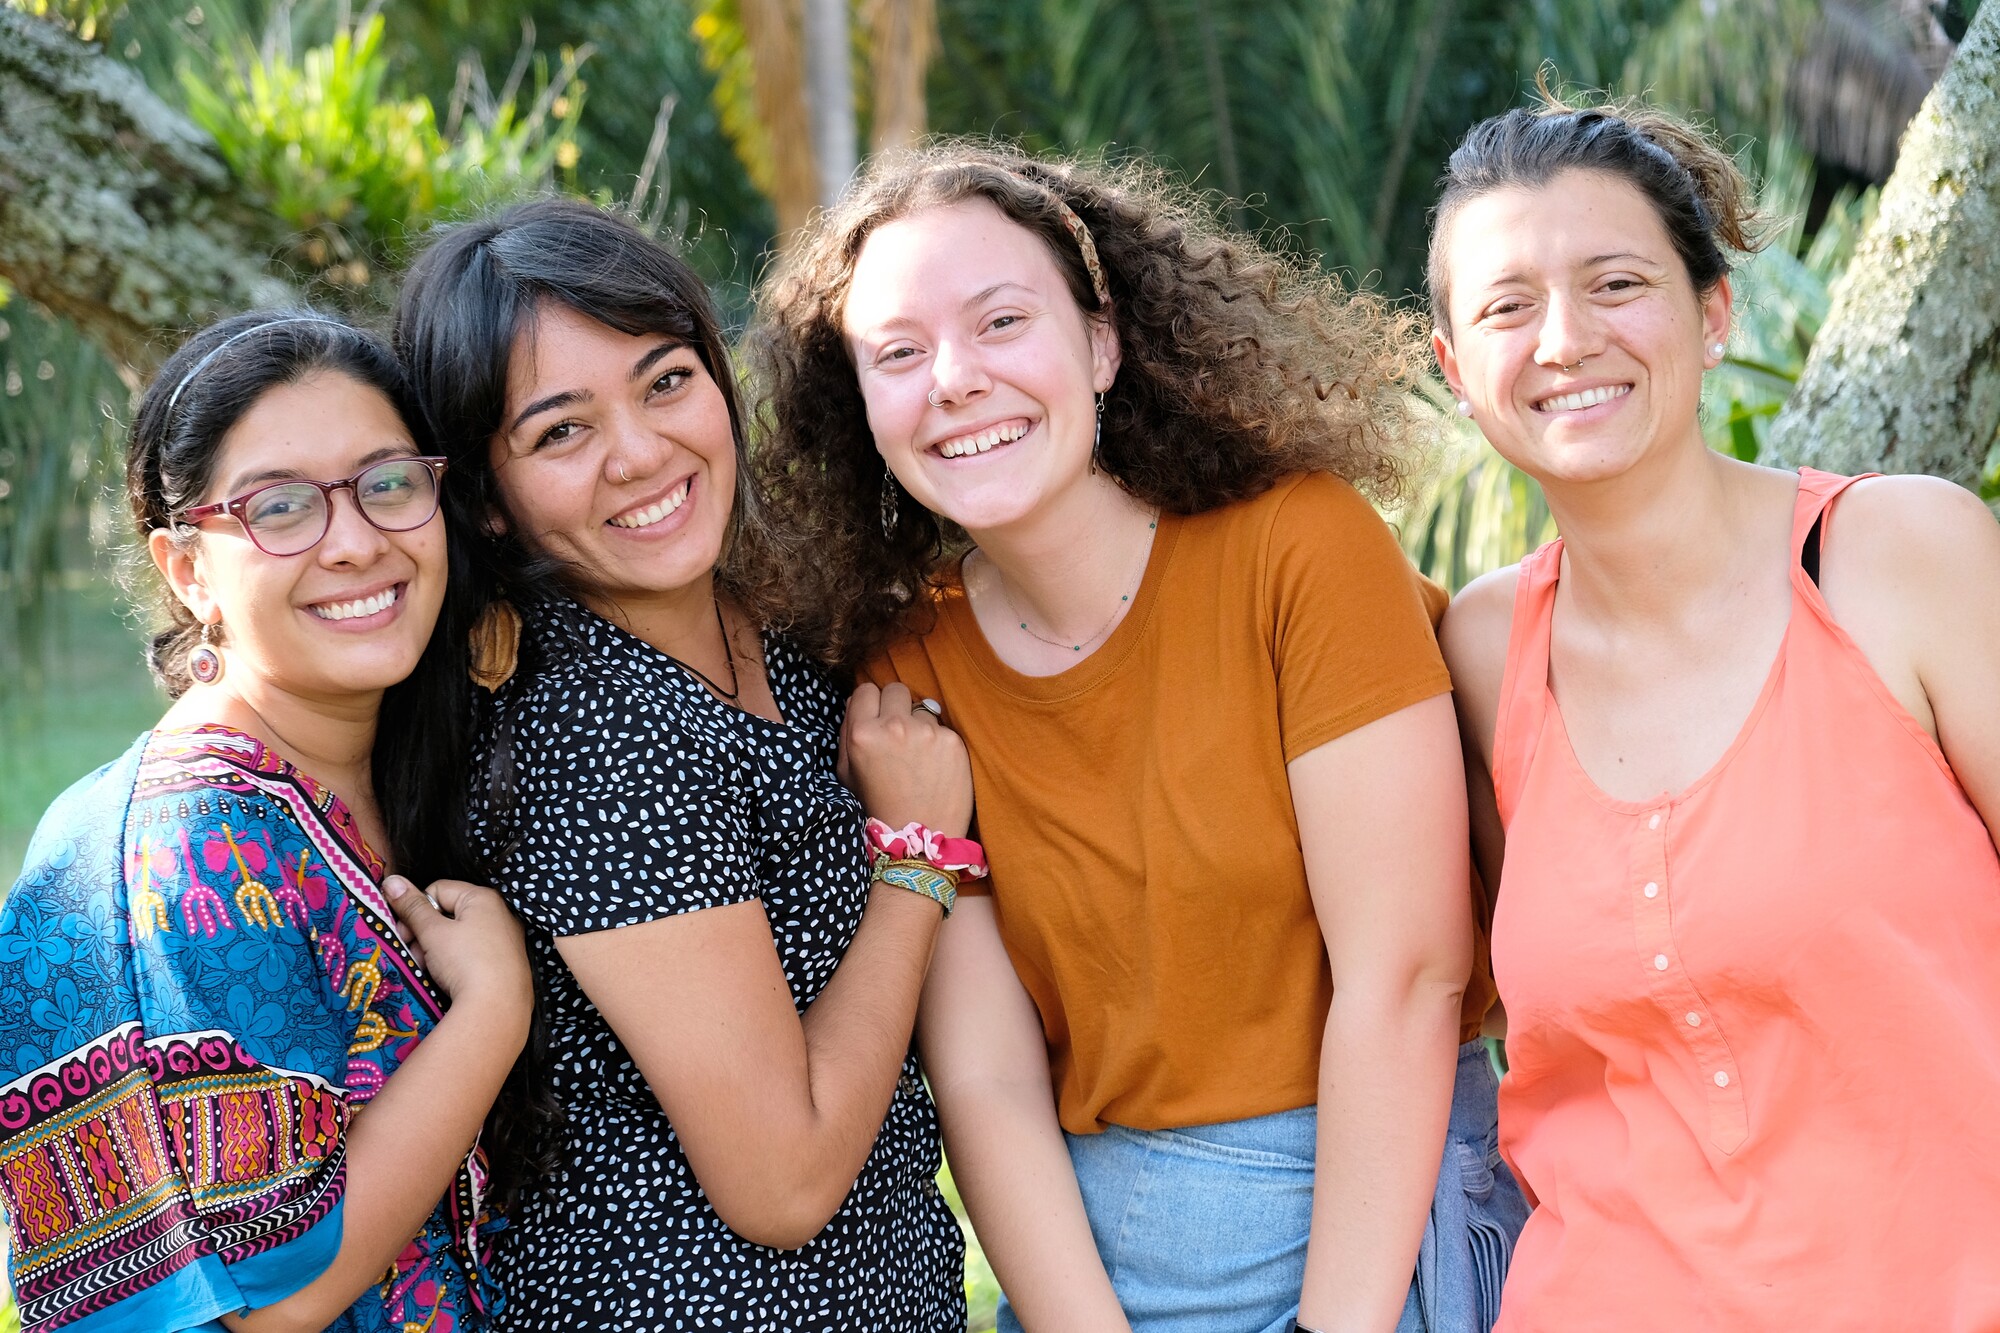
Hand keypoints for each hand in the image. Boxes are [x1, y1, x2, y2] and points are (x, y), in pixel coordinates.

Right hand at [384, 877, 532, 1014]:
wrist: (497, 1008)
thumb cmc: (466, 962)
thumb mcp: (433, 932)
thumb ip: (411, 907)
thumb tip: (392, 882)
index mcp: (483, 898)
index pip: (438, 890)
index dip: (416, 909)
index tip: (404, 933)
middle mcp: (499, 914)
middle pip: (447, 914)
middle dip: (424, 934)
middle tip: (414, 954)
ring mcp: (504, 940)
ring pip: (457, 937)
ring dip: (435, 951)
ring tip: (428, 969)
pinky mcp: (504, 963)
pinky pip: (471, 954)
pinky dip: (454, 963)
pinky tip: (444, 979)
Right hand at [838, 682, 973, 835]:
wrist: (919, 841)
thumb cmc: (878, 807)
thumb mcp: (847, 773)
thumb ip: (846, 732)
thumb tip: (857, 701)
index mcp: (863, 734)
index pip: (866, 690)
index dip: (871, 704)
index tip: (877, 718)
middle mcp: (894, 727)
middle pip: (896, 689)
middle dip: (896, 706)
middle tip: (899, 733)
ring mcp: (926, 732)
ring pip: (922, 709)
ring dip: (920, 726)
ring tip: (918, 759)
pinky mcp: (952, 742)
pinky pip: (943, 728)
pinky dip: (939, 744)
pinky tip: (935, 767)